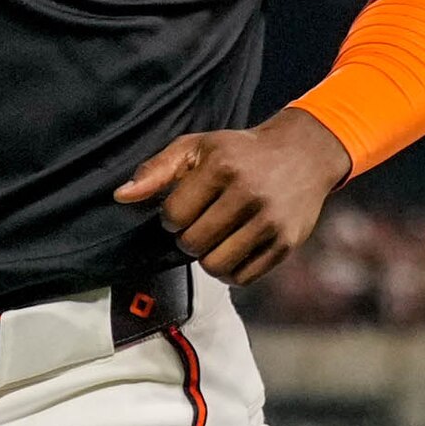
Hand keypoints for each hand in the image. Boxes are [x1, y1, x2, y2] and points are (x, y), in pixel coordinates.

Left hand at [112, 111, 351, 281]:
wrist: (303, 154)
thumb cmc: (241, 152)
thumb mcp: (199, 147)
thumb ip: (157, 170)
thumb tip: (121, 197)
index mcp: (223, 166)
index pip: (174, 215)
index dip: (172, 217)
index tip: (184, 208)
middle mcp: (249, 193)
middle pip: (193, 243)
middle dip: (189, 238)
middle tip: (201, 223)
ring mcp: (270, 221)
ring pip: (216, 266)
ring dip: (208, 258)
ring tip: (215, 239)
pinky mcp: (286, 243)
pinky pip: (243, 278)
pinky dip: (231, 270)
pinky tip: (234, 248)